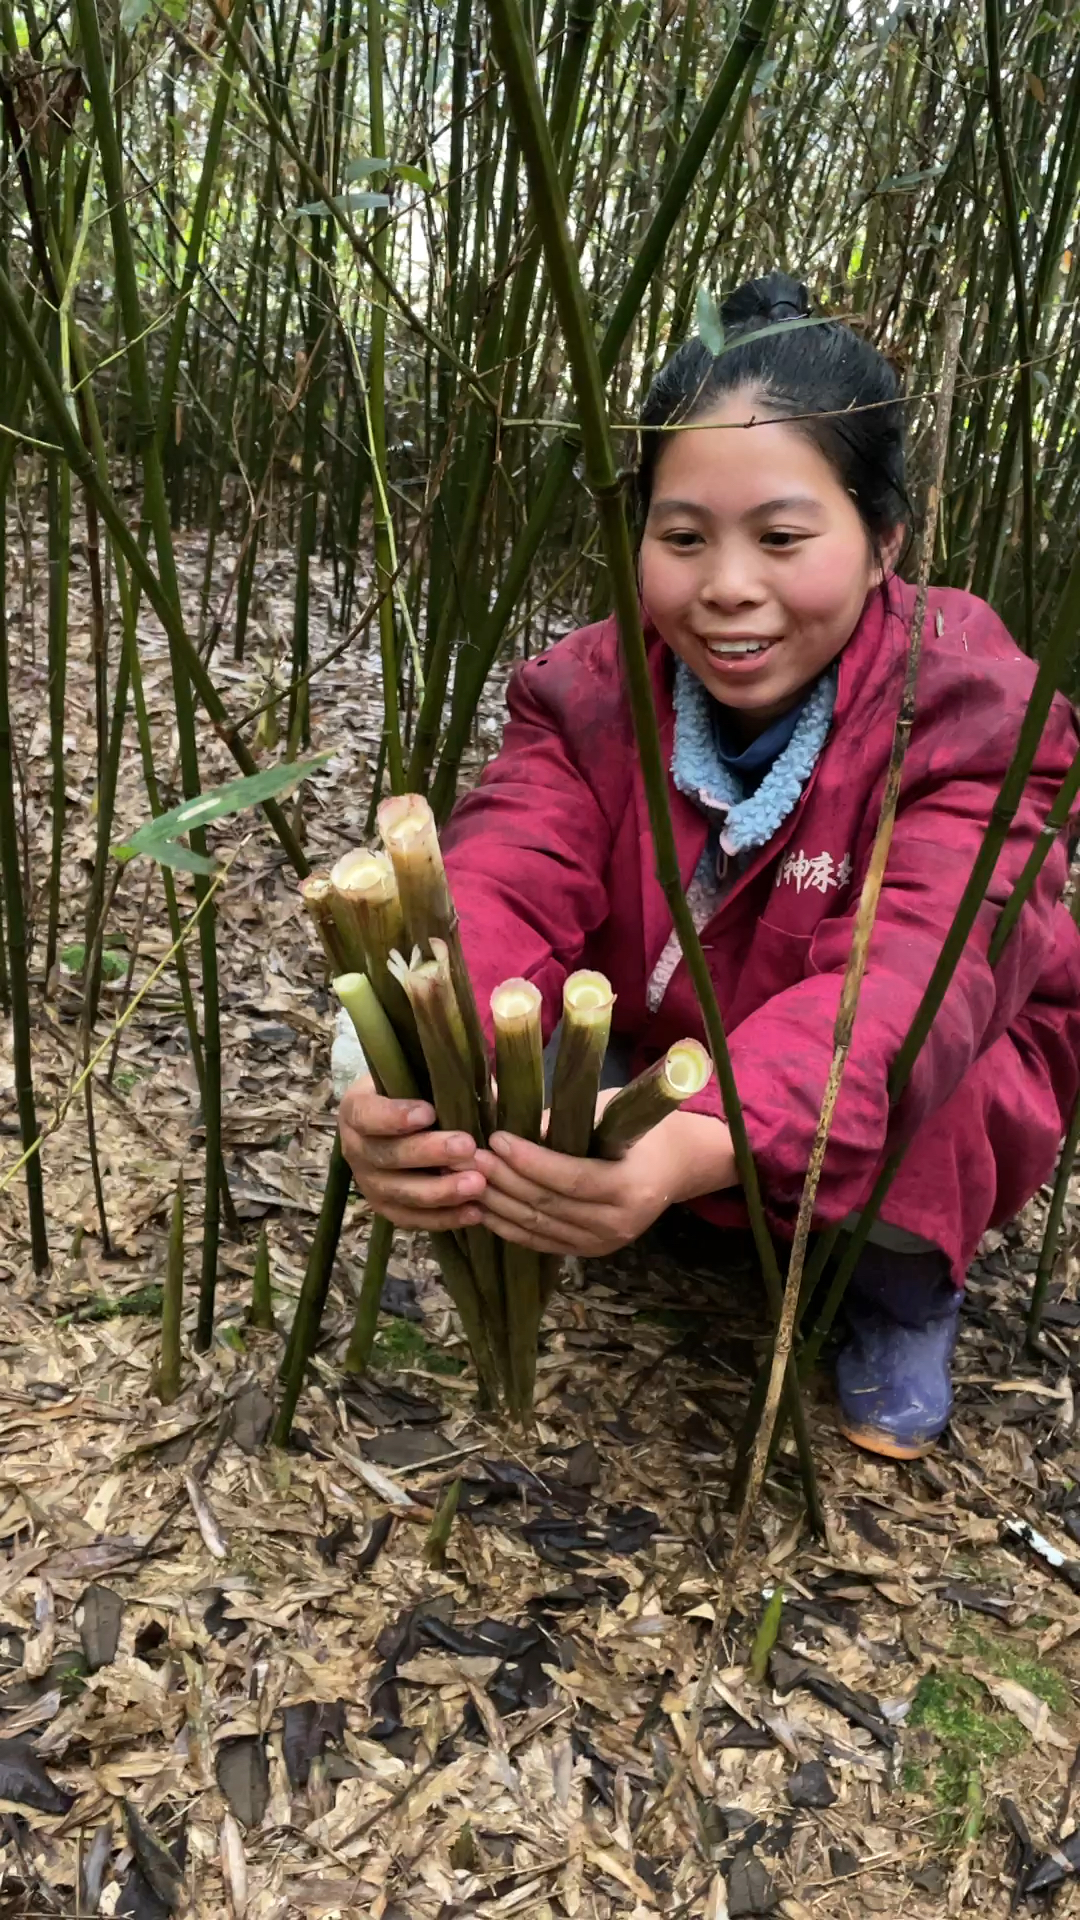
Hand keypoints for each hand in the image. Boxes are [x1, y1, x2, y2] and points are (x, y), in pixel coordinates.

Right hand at [338, 1074, 487, 1230]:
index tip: (429, 1112)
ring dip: (440, 1191)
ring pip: (401, 1193)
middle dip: (428, 1153)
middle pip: (387, 1156)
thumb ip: (449, 1084)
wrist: (405, 1126)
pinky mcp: (386, 1209)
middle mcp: (355, 1149)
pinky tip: (475, 1212)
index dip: (394, 1116)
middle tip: (466, 1147)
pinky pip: (413, 1219)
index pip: (367, 1114)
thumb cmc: (418, 1095)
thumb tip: (490, 1093)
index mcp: (356, 1110)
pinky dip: (444, 1218)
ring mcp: (368, 1183)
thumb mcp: (424, 1080)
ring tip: (477, 1184)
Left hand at [474, 1107, 736, 1256]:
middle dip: (504, 1180)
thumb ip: (560, 1119)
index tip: (497, 1138)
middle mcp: (617, 1224)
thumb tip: (503, 1106)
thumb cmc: (641, 1130)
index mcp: (629, 1187)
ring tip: (468, 1178)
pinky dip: (509, 1226)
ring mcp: (602, 1244)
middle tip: (471, 1155)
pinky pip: (540, 1242)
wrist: (677, 1166)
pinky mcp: (589, 1253)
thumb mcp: (608, 1116)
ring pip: (539, 1227)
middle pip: (548, 1205)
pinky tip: (483, 1209)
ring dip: (498, 1204)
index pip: (570, 1178)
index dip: (529, 1160)